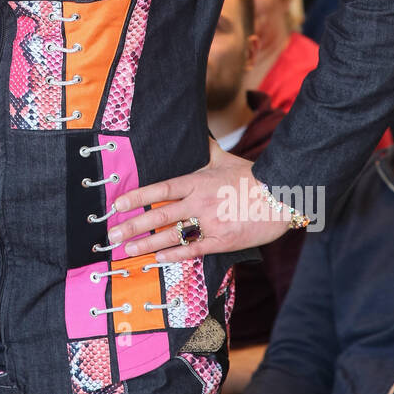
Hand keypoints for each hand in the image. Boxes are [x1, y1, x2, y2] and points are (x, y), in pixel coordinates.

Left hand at [107, 139, 292, 262]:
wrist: (282, 195)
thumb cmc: (252, 176)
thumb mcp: (225, 158)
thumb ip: (206, 150)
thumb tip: (195, 134)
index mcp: (197, 182)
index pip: (160, 189)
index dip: (136, 197)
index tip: (117, 205)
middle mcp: (199, 202)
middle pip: (159, 216)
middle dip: (132, 226)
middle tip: (111, 235)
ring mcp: (210, 223)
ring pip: (171, 235)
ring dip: (146, 244)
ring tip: (126, 251)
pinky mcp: (223, 240)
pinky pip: (193, 250)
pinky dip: (174, 255)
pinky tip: (157, 259)